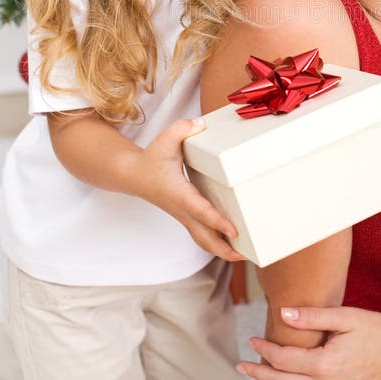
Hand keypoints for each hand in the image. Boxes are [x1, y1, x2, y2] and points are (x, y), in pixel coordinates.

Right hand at [134, 118, 243, 261]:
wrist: (133, 175)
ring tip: (245, 254)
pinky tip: (233, 243)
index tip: (234, 230)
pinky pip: (202, 235)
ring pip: (203, 241)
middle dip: (225, 250)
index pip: (200, 211)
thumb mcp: (165, 139)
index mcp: (179, 193)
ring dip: (223, 251)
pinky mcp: (186, 217)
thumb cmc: (151, 158)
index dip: (217, 221)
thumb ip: (182, 129)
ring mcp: (184, 216)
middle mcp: (182, 209)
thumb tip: (200, 125)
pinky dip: (217, 243)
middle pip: (204, 238)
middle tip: (247, 254)